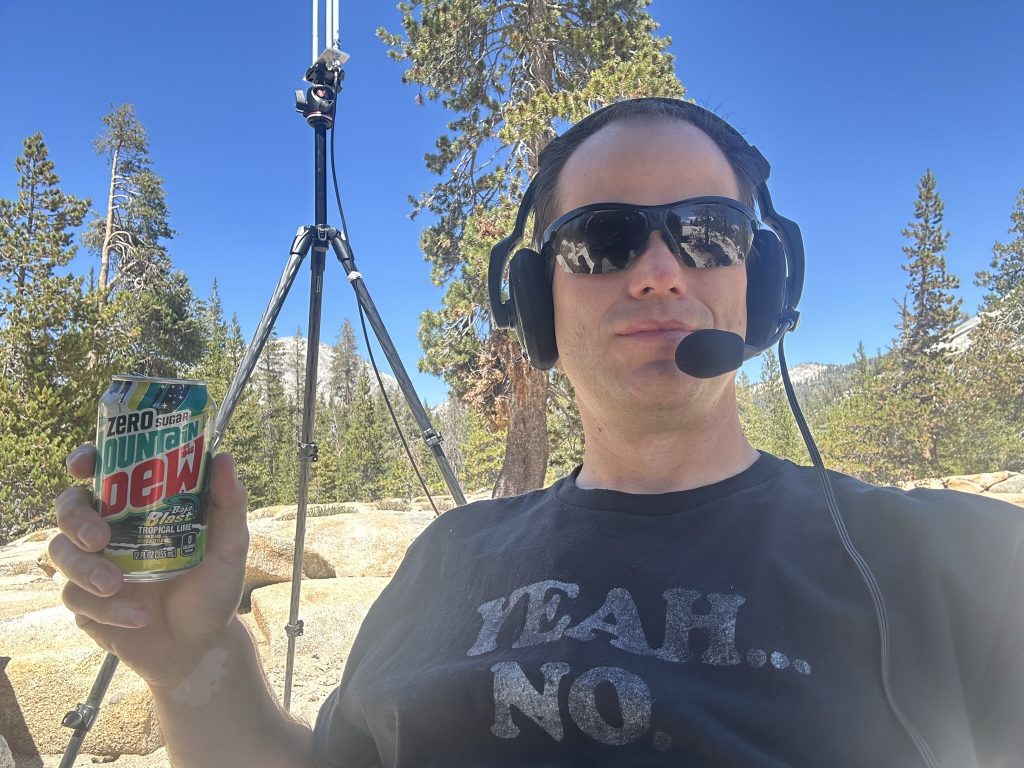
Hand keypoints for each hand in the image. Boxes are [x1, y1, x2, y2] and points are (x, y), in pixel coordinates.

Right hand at [50, 446, 249, 689]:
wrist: (202, 647)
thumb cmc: (213, 589)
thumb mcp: (229, 546)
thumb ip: (228, 504)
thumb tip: (223, 458)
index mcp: (140, 509)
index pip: (102, 474)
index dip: (86, 462)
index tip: (86, 465)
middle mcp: (112, 532)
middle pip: (68, 508)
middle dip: (75, 518)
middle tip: (100, 536)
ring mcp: (94, 568)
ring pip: (61, 553)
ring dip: (85, 569)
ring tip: (117, 584)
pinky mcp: (86, 604)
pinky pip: (76, 598)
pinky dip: (108, 608)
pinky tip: (139, 617)